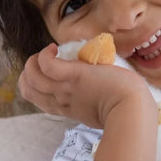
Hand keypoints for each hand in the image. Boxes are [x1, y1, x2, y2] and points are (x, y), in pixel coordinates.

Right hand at [19, 43, 154, 129]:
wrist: (132, 110)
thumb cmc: (124, 109)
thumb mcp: (99, 112)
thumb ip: (90, 103)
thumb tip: (95, 93)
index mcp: (67, 110)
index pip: (37, 100)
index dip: (34, 86)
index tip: (46, 75)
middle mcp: (61, 101)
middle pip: (28, 89)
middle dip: (28, 72)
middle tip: (41, 61)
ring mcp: (65, 89)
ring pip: (31, 76)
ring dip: (33, 61)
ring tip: (47, 53)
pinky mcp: (74, 75)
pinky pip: (46, 64)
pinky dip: (44, 55)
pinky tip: (53, 48)